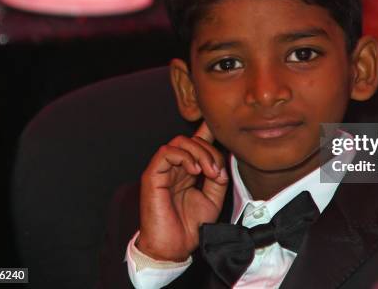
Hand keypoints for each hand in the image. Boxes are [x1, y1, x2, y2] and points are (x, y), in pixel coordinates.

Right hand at [137, 122, 228, 260]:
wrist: (173, 247)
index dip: (209, 131)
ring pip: (180, 142)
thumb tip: (221, 163)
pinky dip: (184, 156)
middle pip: (192, 139)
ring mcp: (163, 169)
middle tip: (218, 172)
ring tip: (209, 172)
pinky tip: (195, 170)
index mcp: (188, 170)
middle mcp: (175, 167)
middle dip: (210, 151)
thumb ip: (218, 179)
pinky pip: (166, 152)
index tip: (225, 129)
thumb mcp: (213, 199)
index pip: (197, 141)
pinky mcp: (152, 175)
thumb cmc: (190, 226)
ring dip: (200, 153)